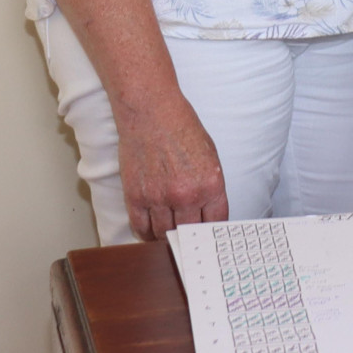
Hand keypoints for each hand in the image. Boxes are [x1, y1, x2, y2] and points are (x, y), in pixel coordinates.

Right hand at [116, 98, 227, 239]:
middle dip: (190, 237)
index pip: (216, 222)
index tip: (209, 236)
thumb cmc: (182, 129)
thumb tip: (209, 211)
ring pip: (164, 234)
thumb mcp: (211, 156)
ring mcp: (160, 198)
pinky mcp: (136, 197)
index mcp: (211, 184)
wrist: (152, 113)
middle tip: (188, 239)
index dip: (212, 232)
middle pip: (190, 232)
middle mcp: (187, 195)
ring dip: (167, 237)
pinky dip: (146, 233)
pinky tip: (150, 231)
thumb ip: (211, 186)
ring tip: (168, 236)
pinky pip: (141, 228)